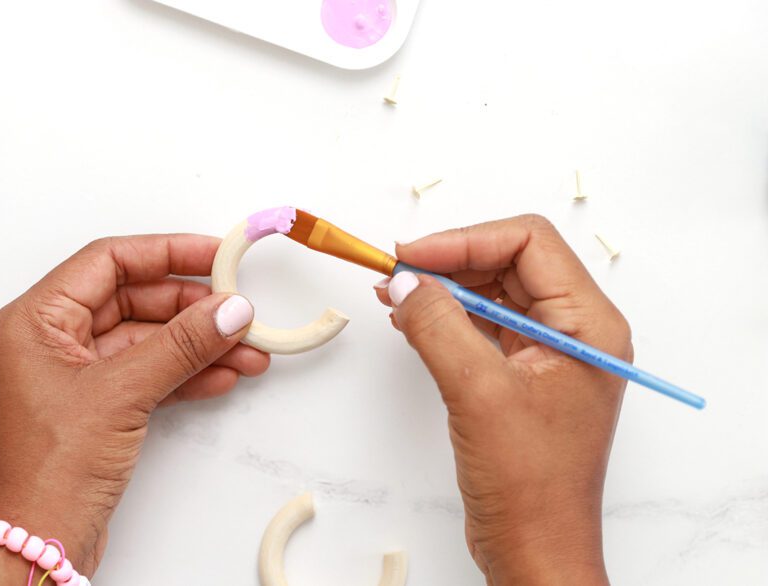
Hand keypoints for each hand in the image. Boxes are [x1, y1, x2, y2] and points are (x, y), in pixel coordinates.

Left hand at [0, 234, 268, 584]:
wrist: (36, 546)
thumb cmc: (48, 471)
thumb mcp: (121, 394)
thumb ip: (180, 346)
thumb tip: (229, 310)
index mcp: (34, 321)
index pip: (108, 263)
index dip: (166, 253)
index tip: (215, 255)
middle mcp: (48, 342)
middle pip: (131, 300)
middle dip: (189, 308)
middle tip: (238, 309)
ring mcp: (71, 378)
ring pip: (143, 342)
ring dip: (194, 344)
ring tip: (246, 349)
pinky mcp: (92, 410)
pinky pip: (143, 376)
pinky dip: (182, 374)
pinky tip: (223, 375)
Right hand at [375, 215, 629, 585]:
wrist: (535, 548)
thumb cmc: (531, 483)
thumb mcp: (478, 392)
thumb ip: (439, 325)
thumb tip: (404, 280)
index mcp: (588, 324)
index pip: (529, 242)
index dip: (465, 240)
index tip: (412, 256)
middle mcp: (574, 331)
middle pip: (510, 261)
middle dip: (450, 261)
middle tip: (395, 272)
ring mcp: (548, 353)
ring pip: (493, 291)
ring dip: (443, 288)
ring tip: (393, 293)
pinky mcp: (521, 376)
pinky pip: (482, 325)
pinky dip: (446, 317)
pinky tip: (410, 320)